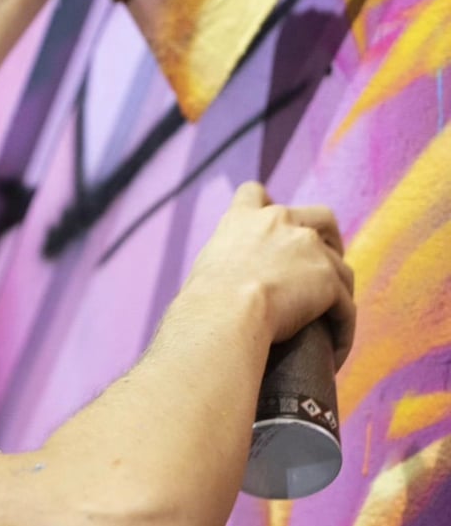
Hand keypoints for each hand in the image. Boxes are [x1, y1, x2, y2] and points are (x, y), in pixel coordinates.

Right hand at [182, 182, 355, 367]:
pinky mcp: (328, 278)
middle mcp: (279, 221)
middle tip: (323, 269)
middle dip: (329, 239)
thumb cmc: (204, 302)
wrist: (225, 312)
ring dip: (338, 294)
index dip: (268, 205)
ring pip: (340, 268)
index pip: (254, 194)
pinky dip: (342, 331)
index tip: (274, 223)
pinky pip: (345, 308)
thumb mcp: (208, 268)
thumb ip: (225, 263)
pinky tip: (335, 355)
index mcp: (243, 218)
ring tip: (330, 326)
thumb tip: (226, 287)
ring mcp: (308, 247)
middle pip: (320, 216)